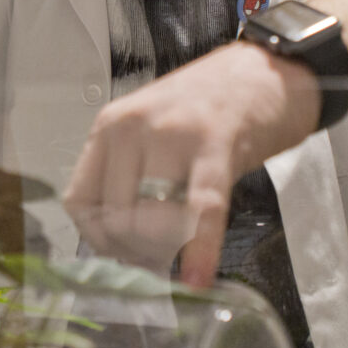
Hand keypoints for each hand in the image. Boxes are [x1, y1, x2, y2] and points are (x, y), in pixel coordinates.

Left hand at [62, 41, 319, 285]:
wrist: (267, 69)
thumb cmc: (211, 108)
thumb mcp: (154, 135)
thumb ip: (132, 179)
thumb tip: (122, 251)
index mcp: (111, 125)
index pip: (80, 201)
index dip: (100, 239)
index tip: (128, 252)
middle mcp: (131, 126)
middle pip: (114, 218)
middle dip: (140, 250)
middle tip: (170, 253)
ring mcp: (171, 133)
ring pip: (149, 220)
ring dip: (169, 249)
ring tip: (190, 248)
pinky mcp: (216, 145)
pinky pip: (199, 209)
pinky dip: (199, 249)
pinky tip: (199, 278)